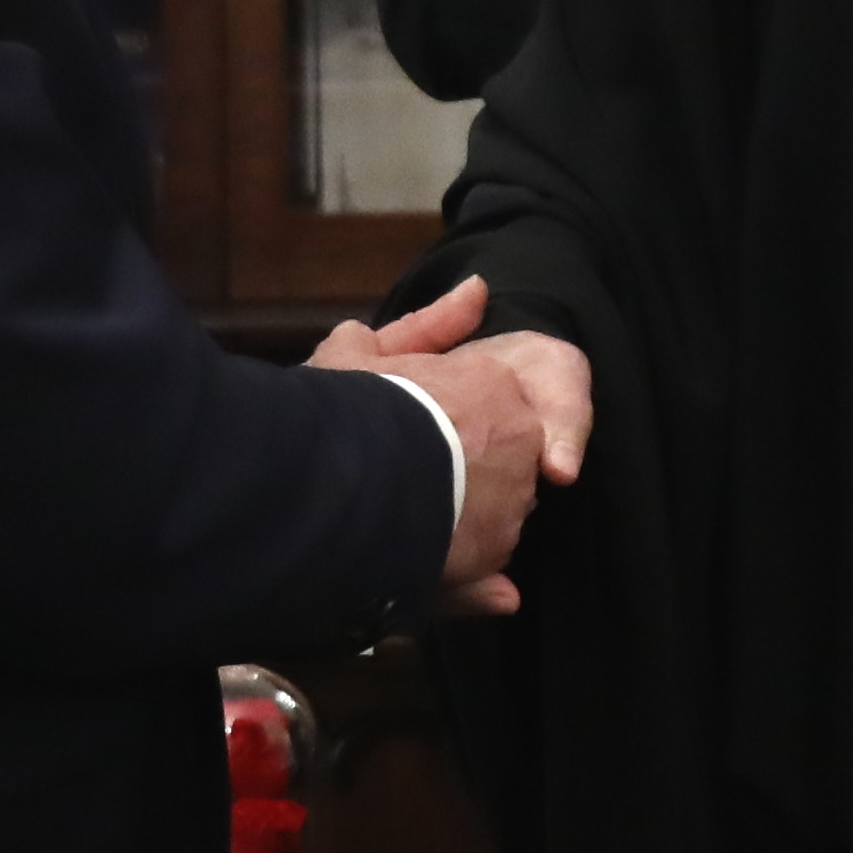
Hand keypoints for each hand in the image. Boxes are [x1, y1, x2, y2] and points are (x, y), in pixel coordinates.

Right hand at [315, 276, 593, 614]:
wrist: (335, 482)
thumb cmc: (344, 411)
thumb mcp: (364, 349)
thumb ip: (427, 323)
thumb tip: (478, 289)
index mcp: (492, 386)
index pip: (486, 411)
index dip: (446, 428)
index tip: (407, 441)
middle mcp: (517, 440)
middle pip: (499, 462)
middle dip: (463, 474)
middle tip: (406, 481)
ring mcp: (513, 499)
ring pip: (496, 514)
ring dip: (462, 519)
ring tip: (405, 520)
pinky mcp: (498, 552)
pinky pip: (487, 562)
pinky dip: (461, 564)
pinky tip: (417, 555)